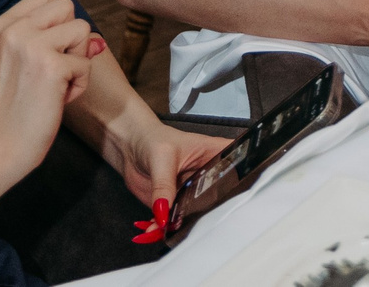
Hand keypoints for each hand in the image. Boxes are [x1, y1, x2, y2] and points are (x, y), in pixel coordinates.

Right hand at [0, 0, 97, 175]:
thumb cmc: (11, 109)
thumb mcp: (18, 62)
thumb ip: (51, 41)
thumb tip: (97, 42)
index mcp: (2, 24)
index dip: (57, 23)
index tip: (44, 52)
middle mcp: (14, 28)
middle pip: (67, 6)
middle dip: (70, 37)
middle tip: (53, 69)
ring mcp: (32, 45)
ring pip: (82, 29)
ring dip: (77, 59)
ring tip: (55, 84)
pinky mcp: (51, 66)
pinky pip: (86, 63)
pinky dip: (79, 85)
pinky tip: (57, 100)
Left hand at [103, 105, 229, 218]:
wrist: (130, 145)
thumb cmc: (153, 138)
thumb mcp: (163, 158)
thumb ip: (164, 186)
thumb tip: (164, 214)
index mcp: (217, 154)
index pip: (237, 171)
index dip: (239, 187)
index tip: (231, 203)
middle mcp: (209, 175)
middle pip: (220, 199)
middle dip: (208, 215)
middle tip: (194, 223)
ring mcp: (193, 191)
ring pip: (197, 214)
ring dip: (182, 225)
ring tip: (167, 229)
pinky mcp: (176, 203)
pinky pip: (175, 220)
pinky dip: (164, 228)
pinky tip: (154, 229)